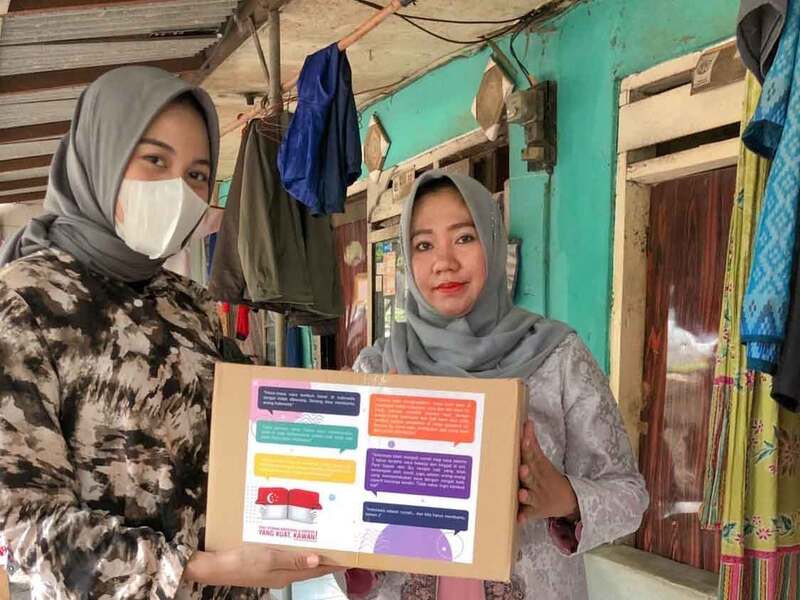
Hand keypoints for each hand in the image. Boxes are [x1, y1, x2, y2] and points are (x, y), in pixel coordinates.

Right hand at [184, 546, 341, 587]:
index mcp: (288, 574)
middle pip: (312, 565)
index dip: (334, 564)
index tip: (351, 557)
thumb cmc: (242, 561)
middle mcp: (285, 573)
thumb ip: (293, 559)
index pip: (318, 571)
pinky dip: (298, 547)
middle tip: (343, 541)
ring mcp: (275, 568)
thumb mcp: (269, 558)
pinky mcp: (266, 562)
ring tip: (327, 536)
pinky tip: (299, 536)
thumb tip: (317, 561)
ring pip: (301, 559)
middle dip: (328, 555)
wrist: (215, 566)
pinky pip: (288, 555)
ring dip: (314, 550)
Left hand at [517, 420, 579, 523]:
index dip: (528, 448)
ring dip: (526, 495)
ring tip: (522, 494)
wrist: (568, 500)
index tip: (524, 439)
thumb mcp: (542, 461)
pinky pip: (529, 516)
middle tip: (522, 469)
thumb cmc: (547, 477)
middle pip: (532, 477)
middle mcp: (538, 483)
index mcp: (539, 468)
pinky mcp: (535, 511)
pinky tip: (518, 519)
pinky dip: (524, 517)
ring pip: (530, 497)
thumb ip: (532, 443)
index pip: (533, 456)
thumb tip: (526, 422)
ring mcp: (537, 498)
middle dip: (527, 473)